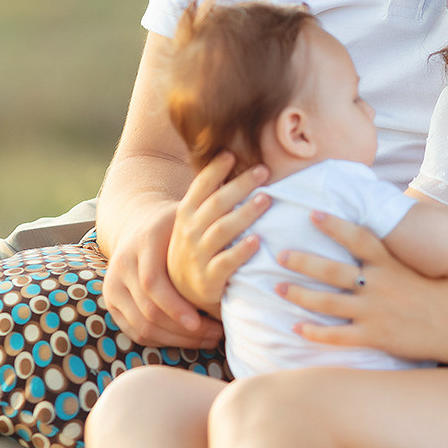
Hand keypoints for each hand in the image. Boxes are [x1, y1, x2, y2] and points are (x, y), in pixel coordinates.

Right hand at [101, 198, 223, 349]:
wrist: (140, 225)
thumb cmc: (176, 225)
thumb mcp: (190, 221)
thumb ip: (213, 230)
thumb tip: (256, 238)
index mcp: (143, 244)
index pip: (153, 282)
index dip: (176, 306)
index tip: (202, 322)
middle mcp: (122, 265)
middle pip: (148, 311)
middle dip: (184, 331)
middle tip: (217, 335)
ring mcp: (113, 286)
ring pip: (142, 327)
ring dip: (178, 340)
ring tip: (210, 339)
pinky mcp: (112, 303)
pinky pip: (136, 333)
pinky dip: (164, 341)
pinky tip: (191, 341)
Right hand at [168, 152, 271, 315]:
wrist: (181, 293)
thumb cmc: (197, 248)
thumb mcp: (196, 222)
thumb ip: (212, 199)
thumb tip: (238, 164)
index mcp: (187, 214)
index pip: (200, 186)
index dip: (214, 169)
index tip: (231, 154)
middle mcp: (189, 232)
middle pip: (216, 203)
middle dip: (240, 185)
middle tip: (263, 171)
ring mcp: (198, 255)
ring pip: (222, 229)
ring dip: (245, 213)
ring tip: (266, 199)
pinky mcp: (209, 279)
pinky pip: (226, 262)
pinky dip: (241, 251)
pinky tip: (257, 241)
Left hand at [277, 213, 447, 366]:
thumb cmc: (444, 295)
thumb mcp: (425, 266)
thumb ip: (400, 253)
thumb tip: (385, 233)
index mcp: (392, 264)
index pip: (358, 238)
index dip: (334, 225)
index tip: (312, 213)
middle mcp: (379, 285)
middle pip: (332, 270)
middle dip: (302, 261)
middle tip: (279, 253)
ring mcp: (375, 312)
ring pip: (327, 302)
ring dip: (299, 295)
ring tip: (277, 287)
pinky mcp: (375, 337)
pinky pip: (338, 336)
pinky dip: (315, 333)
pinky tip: (296, 328)